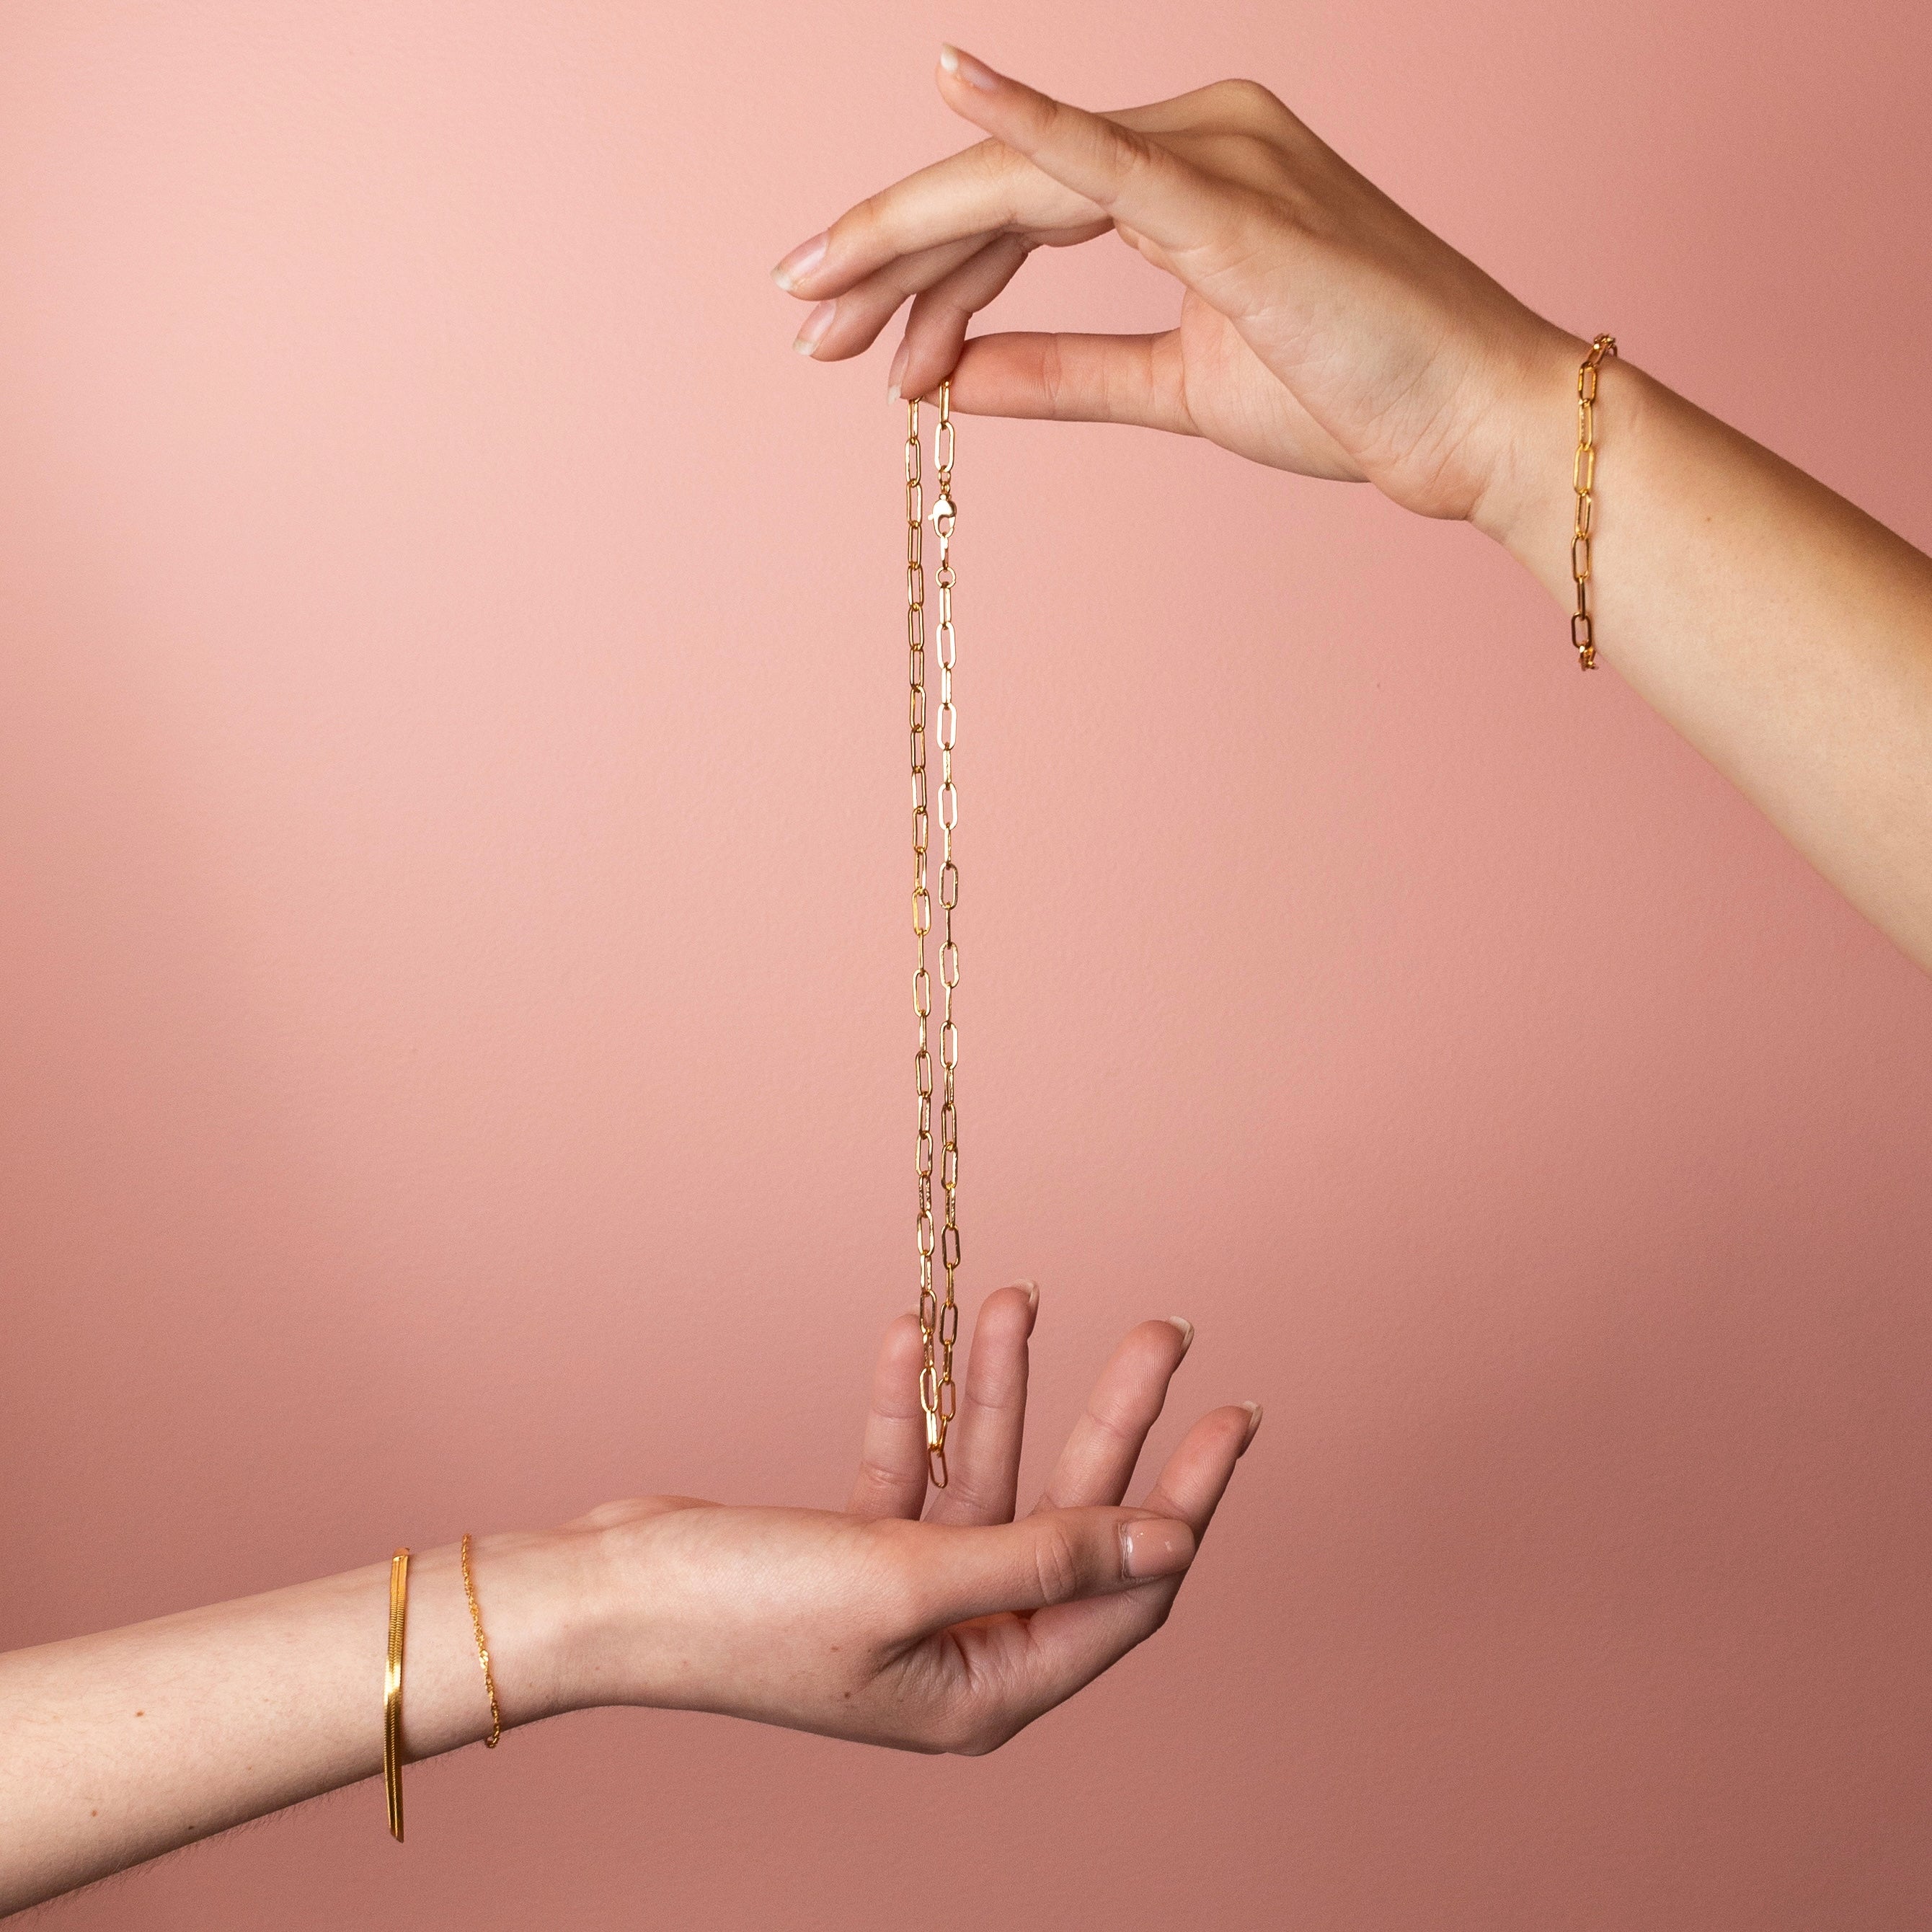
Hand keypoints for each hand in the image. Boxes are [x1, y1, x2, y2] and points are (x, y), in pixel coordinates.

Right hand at [560, 1285, 1259, 1753]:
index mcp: (989, 1688)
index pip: (1128, 1589)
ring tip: (1022, 1292)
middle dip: (1109, 1420)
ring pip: (991, 1477)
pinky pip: (912, 1467)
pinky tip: (918, 1333)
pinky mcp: (858, 1551)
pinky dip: (916, 1405)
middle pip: (1069, 1518)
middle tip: (1164, 1332)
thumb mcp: (909, 1580)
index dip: (1186, 1500)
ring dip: (1005, 1386)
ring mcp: (910, 1596)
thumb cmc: (747, 1612)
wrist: (609, 1597)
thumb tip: (1169, 1540)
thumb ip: (1043, 1558)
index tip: (1234, 1416)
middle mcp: (962, 1648)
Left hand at [771, 44, 1580, 532]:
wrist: (1475, 426)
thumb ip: (1065, 372)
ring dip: (910, 237)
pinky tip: (946, 80)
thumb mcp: (1175, 386)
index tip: (858, 349)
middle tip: (803, 326)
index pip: (1016, 210)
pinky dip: (1024, 121)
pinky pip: (1106, 157)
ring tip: (823, 304)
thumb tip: (954, 376)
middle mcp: (1196, 138)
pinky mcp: (1232, 203)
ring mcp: (1217, 155)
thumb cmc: (1353, 395)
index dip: (923, 277)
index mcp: (1185, 176)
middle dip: (885, 257)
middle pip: (997, 183)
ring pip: (1019, 175)